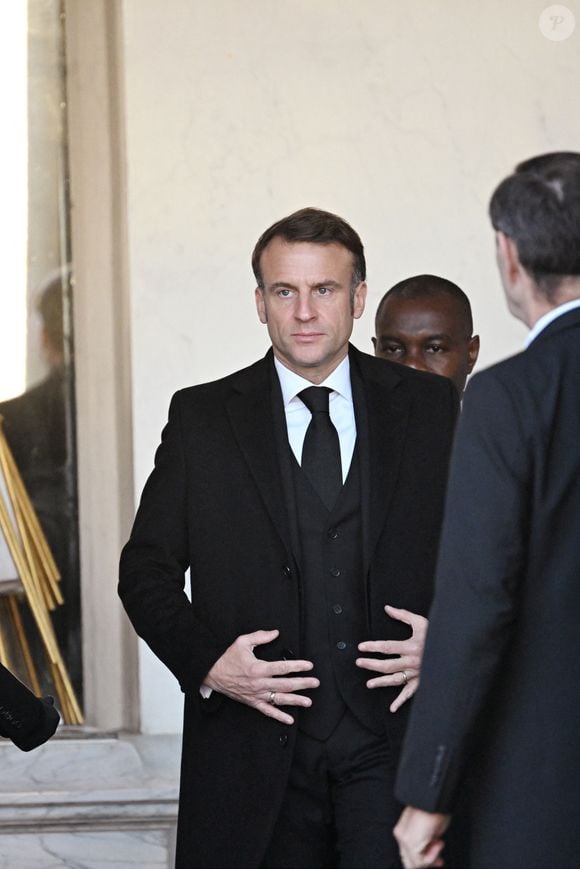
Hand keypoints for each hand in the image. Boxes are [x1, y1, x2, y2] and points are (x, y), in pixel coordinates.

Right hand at [204, 629, 318, 724]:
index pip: (282, 668)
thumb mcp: (242, 642)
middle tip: (315, 683)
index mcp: (258, 668)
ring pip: (279, 699)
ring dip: (295, 701)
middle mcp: (259, 683)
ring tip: (308, 701)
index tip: (308, 666)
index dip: (297, 666)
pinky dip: (279, 716)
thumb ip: (260, 637)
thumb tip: (275, 633)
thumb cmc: (227, 658)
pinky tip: (289, 719)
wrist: (212, 673)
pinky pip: (267, 711)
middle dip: (302, 684)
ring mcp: (256, 695)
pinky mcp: (252, 702)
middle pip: (285, 684)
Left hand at [356, 604, 427, 711]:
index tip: (361, 647)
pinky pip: (410, 693)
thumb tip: (387, 608)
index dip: (373, 646)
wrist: (455, 649)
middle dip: (371, 664)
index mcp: (410, 647)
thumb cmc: (437, 634)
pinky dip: (401, 702)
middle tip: (359, 663)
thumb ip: (403, 615)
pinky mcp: (422, 682)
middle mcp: (412, 662)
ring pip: (396, 680)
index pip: (387, 647)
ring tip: (369, 684)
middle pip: (387, 665)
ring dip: (381, 682)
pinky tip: (392, 708)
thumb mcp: (421, 622)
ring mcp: (416, 674)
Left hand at [394, 806, 449, 868]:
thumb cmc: (436, 809)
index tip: (436, 859)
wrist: (434, 800)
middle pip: (408, 861)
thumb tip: (431, 850)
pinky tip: (438, 843)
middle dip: (426, 861)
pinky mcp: (409, 843)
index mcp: (404, 828)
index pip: (407, 853)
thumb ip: (428, 841)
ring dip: (431, 858)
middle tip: (439, 860)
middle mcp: (401, 834)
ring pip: (413, 864)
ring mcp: (403, 838)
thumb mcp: (433, 828)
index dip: (423, 858)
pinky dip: (432, 856)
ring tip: (439, 843)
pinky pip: (419, 861)